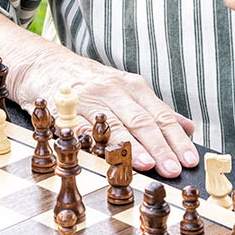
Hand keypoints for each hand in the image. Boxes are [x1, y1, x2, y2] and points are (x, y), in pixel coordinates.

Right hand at [14, 47, 197, 175]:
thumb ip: (155, 110)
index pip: (161, 115)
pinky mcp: (66, 110)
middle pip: (142, 121)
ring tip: (148, 166)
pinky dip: (96, 144)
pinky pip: (84, 129)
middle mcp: (113, 90)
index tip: (190, 159)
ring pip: (115, 126)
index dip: (176, 139)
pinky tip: (107, 157)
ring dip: (132, 148)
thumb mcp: (126, 88)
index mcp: (132, 86)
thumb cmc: (89, 82)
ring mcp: (89, 99)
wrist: (44, 65)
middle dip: (160, 147)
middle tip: (174, 169)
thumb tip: (188, 128)